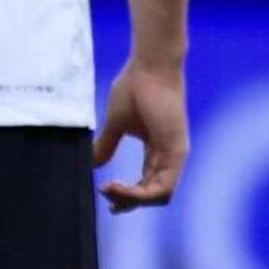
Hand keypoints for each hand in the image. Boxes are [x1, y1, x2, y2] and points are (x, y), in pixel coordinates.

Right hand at [95, 56, 186, 208]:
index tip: (102, 188)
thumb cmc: (134, 88)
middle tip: (105, 195)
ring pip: (160, 195)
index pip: (147, 184)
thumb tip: (93, 164)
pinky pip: (162, 186)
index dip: (126, 193)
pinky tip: (116, 185)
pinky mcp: (175, 151)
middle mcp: (169, 157)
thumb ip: (107, 144)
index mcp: (158, 151)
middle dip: (128, 201)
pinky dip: (139, 193)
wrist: (150, 67)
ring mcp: (175, 155)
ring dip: (132, 199)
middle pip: (154, 195)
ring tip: (108, 190)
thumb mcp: (115, 123)